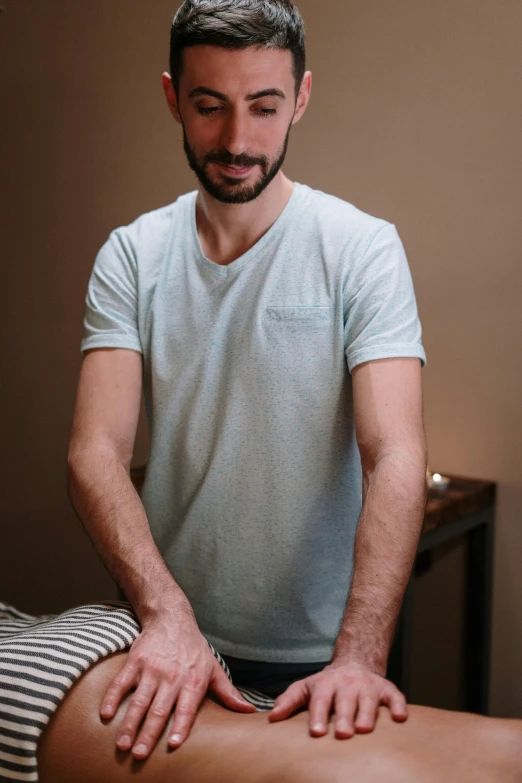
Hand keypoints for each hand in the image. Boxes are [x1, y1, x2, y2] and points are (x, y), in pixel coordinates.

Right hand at [99, 609, 255, 758]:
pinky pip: (121, 682)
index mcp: (193, 680)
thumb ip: (228, 692)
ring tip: (122, 744)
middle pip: (159, 709)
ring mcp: (152, 668)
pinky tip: (106, 715)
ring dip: (129, 723)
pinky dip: (112, 698)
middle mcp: (172, 676)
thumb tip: (248, 711)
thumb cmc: (194, 649)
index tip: (172, 745)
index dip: (180, 726)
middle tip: (139, 755)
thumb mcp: (213, 668)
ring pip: (139, 700)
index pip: (187, 708)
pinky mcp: (135, 660)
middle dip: (149, 733)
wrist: (172, 618)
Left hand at [267, 660, 406, 737]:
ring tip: (364, 730)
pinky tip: (400, 718)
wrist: (355, 663)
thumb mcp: (306, 688)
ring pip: (368, 699)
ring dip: (367, 713)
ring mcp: (367, 686)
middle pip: (345, 701)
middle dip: (344, 717)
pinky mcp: (386, 689)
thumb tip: (272, 718)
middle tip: (342, 734)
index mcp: (326, 685)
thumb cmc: (327, 685)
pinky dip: (398, 705)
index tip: (316, 732)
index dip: (318, 716)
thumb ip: (289, 701)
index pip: (321, 701)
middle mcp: (347, 684)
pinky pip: (394, 696)